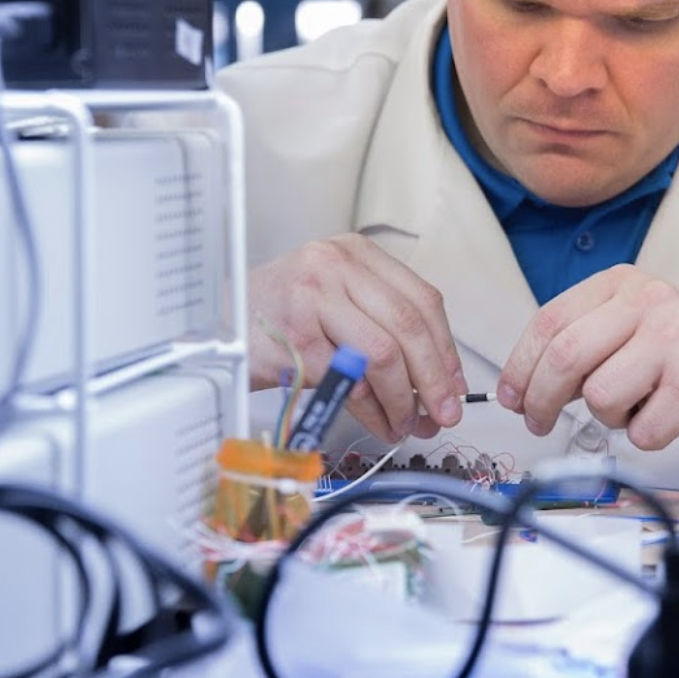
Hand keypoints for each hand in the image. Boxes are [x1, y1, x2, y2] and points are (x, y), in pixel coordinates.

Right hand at [248, 233, 468, 442]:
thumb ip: (385, 328)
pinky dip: (370, 411)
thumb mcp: (339, 302)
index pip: (422, 298)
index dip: (445, 348)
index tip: (455, 384)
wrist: (223, 327)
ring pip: (382, 354)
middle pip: (408, 325)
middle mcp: (335, 265)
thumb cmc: (286, 318)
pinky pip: (347, 382)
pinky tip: (376, 423)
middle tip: (444, 415)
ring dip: (402, 400)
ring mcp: (313, 298)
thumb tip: (438, 386)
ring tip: (406, 424)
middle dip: (433, 379)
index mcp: (356, 253)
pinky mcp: (295, 337)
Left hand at [496, 265, 678, 451]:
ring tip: (635, 407)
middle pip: (564, 356)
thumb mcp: (640, 322)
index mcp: (625, 284)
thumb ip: (587, 341)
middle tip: (538, 421)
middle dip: (540, 398)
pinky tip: (668, 417)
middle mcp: (648, 304)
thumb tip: (525, 384)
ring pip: (599, 397)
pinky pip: (639, 430)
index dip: (519, 365)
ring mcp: (673, 343)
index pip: (549, 321)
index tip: (510, 395)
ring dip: (607, 417)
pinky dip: (645, 435)